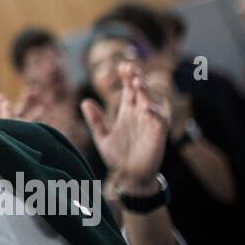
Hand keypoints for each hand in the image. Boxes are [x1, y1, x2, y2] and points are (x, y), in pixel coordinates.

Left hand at [80, 62, 169, 191]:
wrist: (129, 178)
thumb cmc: (117, 157)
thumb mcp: (102, 137)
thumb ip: (95, 121)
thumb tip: (85, 101)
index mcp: (127, 113)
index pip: (128, 90)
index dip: (126, 77)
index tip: (121, 66)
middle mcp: (139, 115)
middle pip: (140, 92)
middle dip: (136, 79)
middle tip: (129, 67)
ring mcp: (149, 124)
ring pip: (150, 102)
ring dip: (145, 92)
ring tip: (137, 82)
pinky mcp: (157, 136)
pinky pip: (159, 121)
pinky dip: (154, 112)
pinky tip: (145, 107)